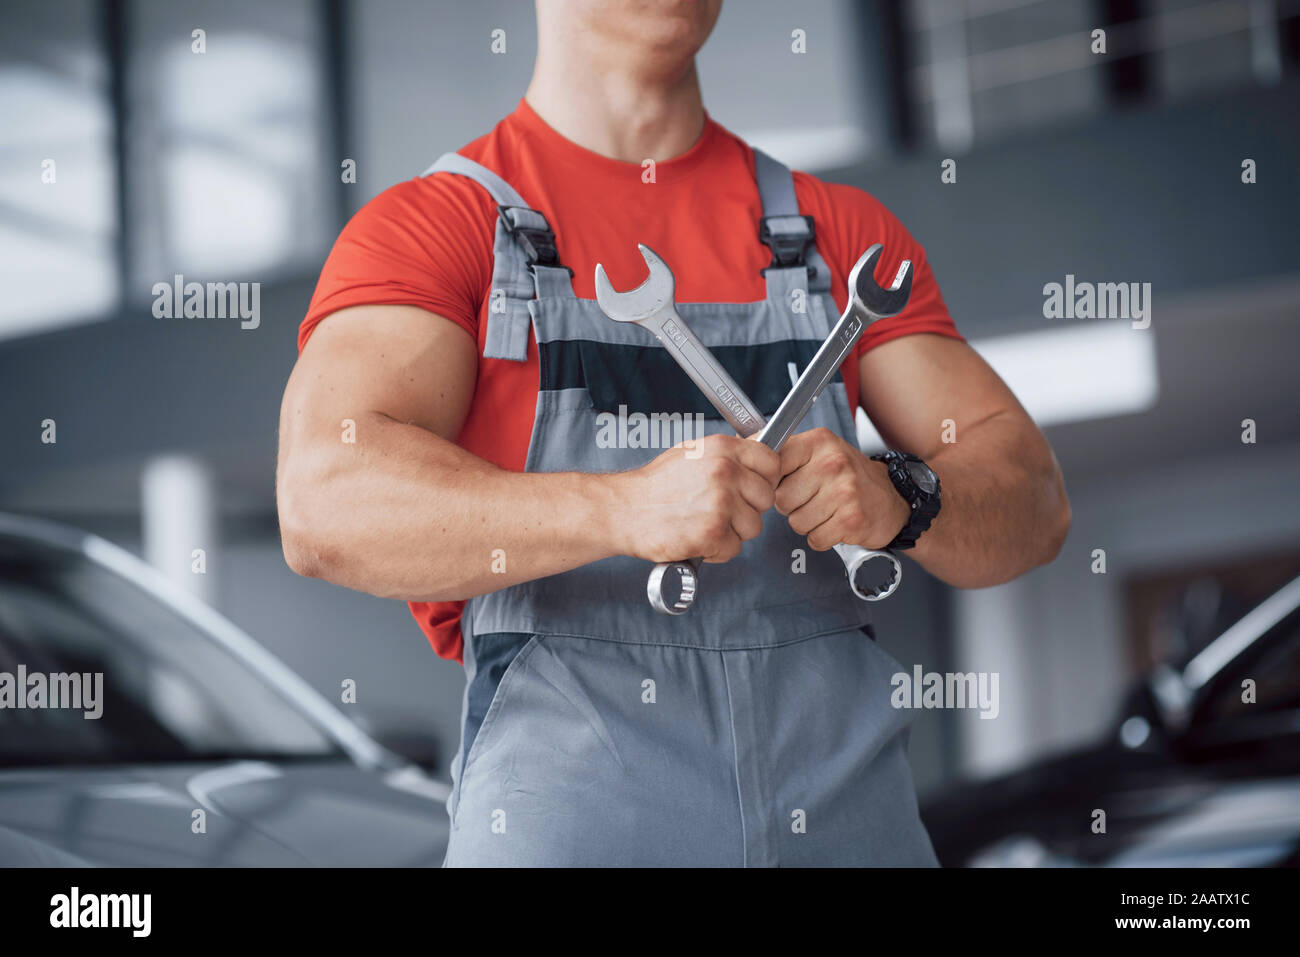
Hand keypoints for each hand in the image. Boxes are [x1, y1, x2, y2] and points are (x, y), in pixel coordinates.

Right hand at [616, 434, 780, 563]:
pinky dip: (717, 551)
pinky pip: (734, 549)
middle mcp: (725, 472)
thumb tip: (758, 461)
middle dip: (748, 509)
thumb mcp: (694, 454)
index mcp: (723, 449)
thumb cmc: (655, 486)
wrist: (624, 509)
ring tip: (705, 524)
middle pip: (766, 498)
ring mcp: (720, 502)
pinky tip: (698, 539)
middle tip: (722, 511)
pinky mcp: (712, 532)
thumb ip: (728, 456)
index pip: (772, 463)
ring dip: (733, 532)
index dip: (765, 480)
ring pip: (753, 527)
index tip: (753, 489)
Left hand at [774, 427, 908, 550]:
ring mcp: (844, 491)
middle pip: (781, 499)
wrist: (891, 500)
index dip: (772, 482)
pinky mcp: (852, 519)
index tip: (783, 484)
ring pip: (796, 522)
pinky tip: (835, 523)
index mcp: (819, 442)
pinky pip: (815, 538)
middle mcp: (833, 462)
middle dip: (792, 506)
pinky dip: (822, 537)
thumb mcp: (818, 453)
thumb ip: (784, 452)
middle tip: (813, 499)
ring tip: (826, 511)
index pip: (772, 464)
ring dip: (807, 523)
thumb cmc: (847, 478)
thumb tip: (742, 444)